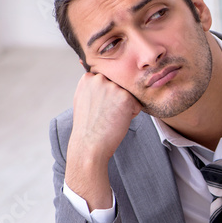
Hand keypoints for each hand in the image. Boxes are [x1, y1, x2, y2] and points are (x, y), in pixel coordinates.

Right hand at [65, 72, 141, 209]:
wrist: (89, 144)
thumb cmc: (88, 126)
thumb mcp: (84, 99)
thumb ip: (94, 87)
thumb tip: (101, 77)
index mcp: (88, 78)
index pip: (109, 81)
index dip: (106, 97)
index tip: (97, 109)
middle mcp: (99, 78)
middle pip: (120, 87)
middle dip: (116, 100)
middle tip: (104, 114)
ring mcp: (113, 87)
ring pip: (129, 96)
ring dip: (124, 107)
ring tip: (109, 118)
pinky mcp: (126, 97)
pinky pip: (137, 105)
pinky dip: (131, 115)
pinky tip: (117, 121)